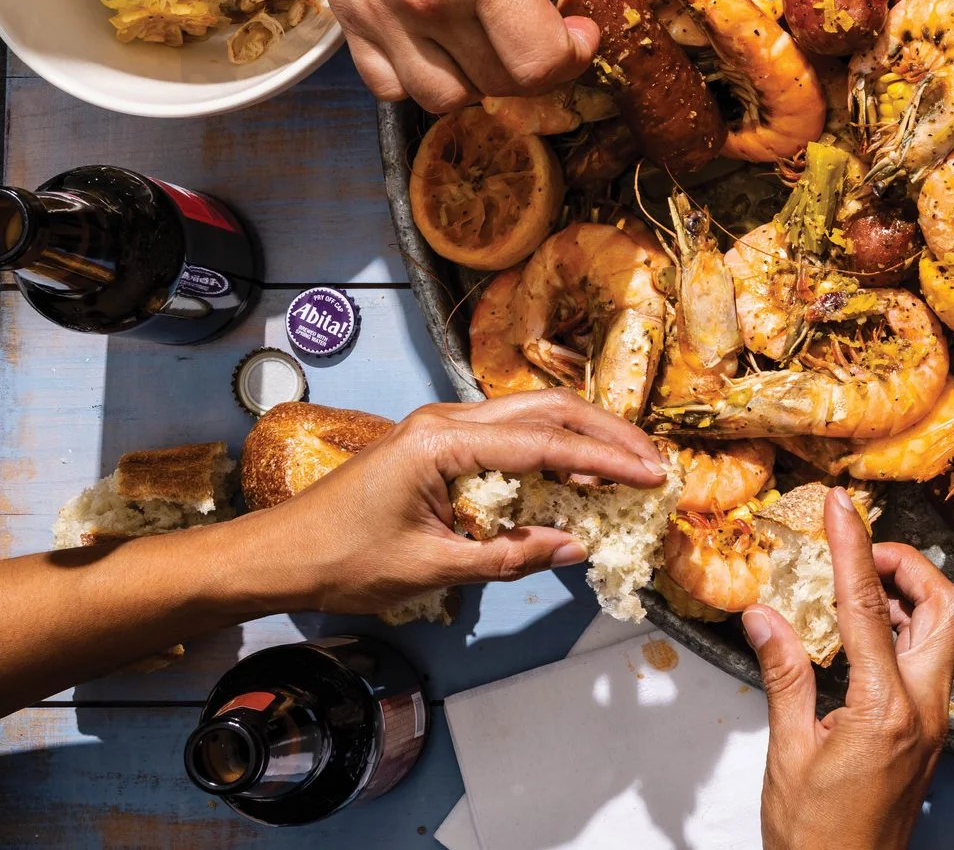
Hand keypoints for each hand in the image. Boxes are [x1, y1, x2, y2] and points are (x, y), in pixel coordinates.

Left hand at [237, 390, 666, 615]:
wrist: (274, 556)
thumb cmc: (339, 561)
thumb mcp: (428, 568)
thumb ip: (506, 557)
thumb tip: (576, 547)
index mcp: (441, 441)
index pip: (543, 443)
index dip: (605, 460)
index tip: (652, 476)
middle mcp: (445, 420)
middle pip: (547, 411)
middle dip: (607, 435)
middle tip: (654, 463)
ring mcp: (441, 426)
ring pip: (532, 416)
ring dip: (584, 438)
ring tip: (629, 465)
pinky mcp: (438, 443)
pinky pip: (509, 436)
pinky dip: (552, 451)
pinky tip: (576, 475)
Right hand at [269, 0, 618, 110]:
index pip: (540, 61)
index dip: (575, 55)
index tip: (581, 27)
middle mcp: (428, 3)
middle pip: (500, 84)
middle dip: (540, 65)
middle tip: (548, 28)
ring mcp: (380, 13)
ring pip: (444, 96)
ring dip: (483, 80)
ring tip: (496, 39)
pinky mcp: (346, 12)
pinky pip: (388, 82)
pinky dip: (422, 78)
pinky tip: (443, 42)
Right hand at [750, 491, 953, 849]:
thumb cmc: (815, 835)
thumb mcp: (788, 752)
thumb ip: (784, 676)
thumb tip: (765, 616)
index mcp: (884, 710)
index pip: (869, 608)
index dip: (854, 547)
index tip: (841, 507)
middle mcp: (923, 709)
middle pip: (943, 605)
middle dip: (907, 564)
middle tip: (860, 551)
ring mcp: (933, 721)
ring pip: (945, 630)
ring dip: (910, 595)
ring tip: (857, 585)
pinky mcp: (929, 732)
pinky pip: (930, 660)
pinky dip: (906, 630)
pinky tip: (866, 632)